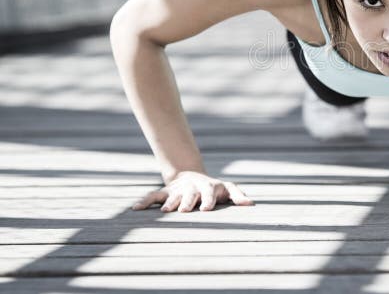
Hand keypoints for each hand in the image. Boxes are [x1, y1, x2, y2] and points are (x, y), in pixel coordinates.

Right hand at [131, 171, 254, 211]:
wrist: (193, 177)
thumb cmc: (215, 189)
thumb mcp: (227, 189)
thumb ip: (237, 195)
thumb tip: (251, 204)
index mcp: (208, 187)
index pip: (209, 193)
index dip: (208, 200)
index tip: (206, 209)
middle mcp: (193, 188)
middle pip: (190, 194)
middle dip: (187, 202)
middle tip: (184, 211)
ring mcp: (178, 190)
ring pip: (172, 196)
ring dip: (169, 203)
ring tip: (165, 212)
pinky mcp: (166, 192)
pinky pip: (153, 196)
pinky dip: (145, 201)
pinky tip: (135, 208)